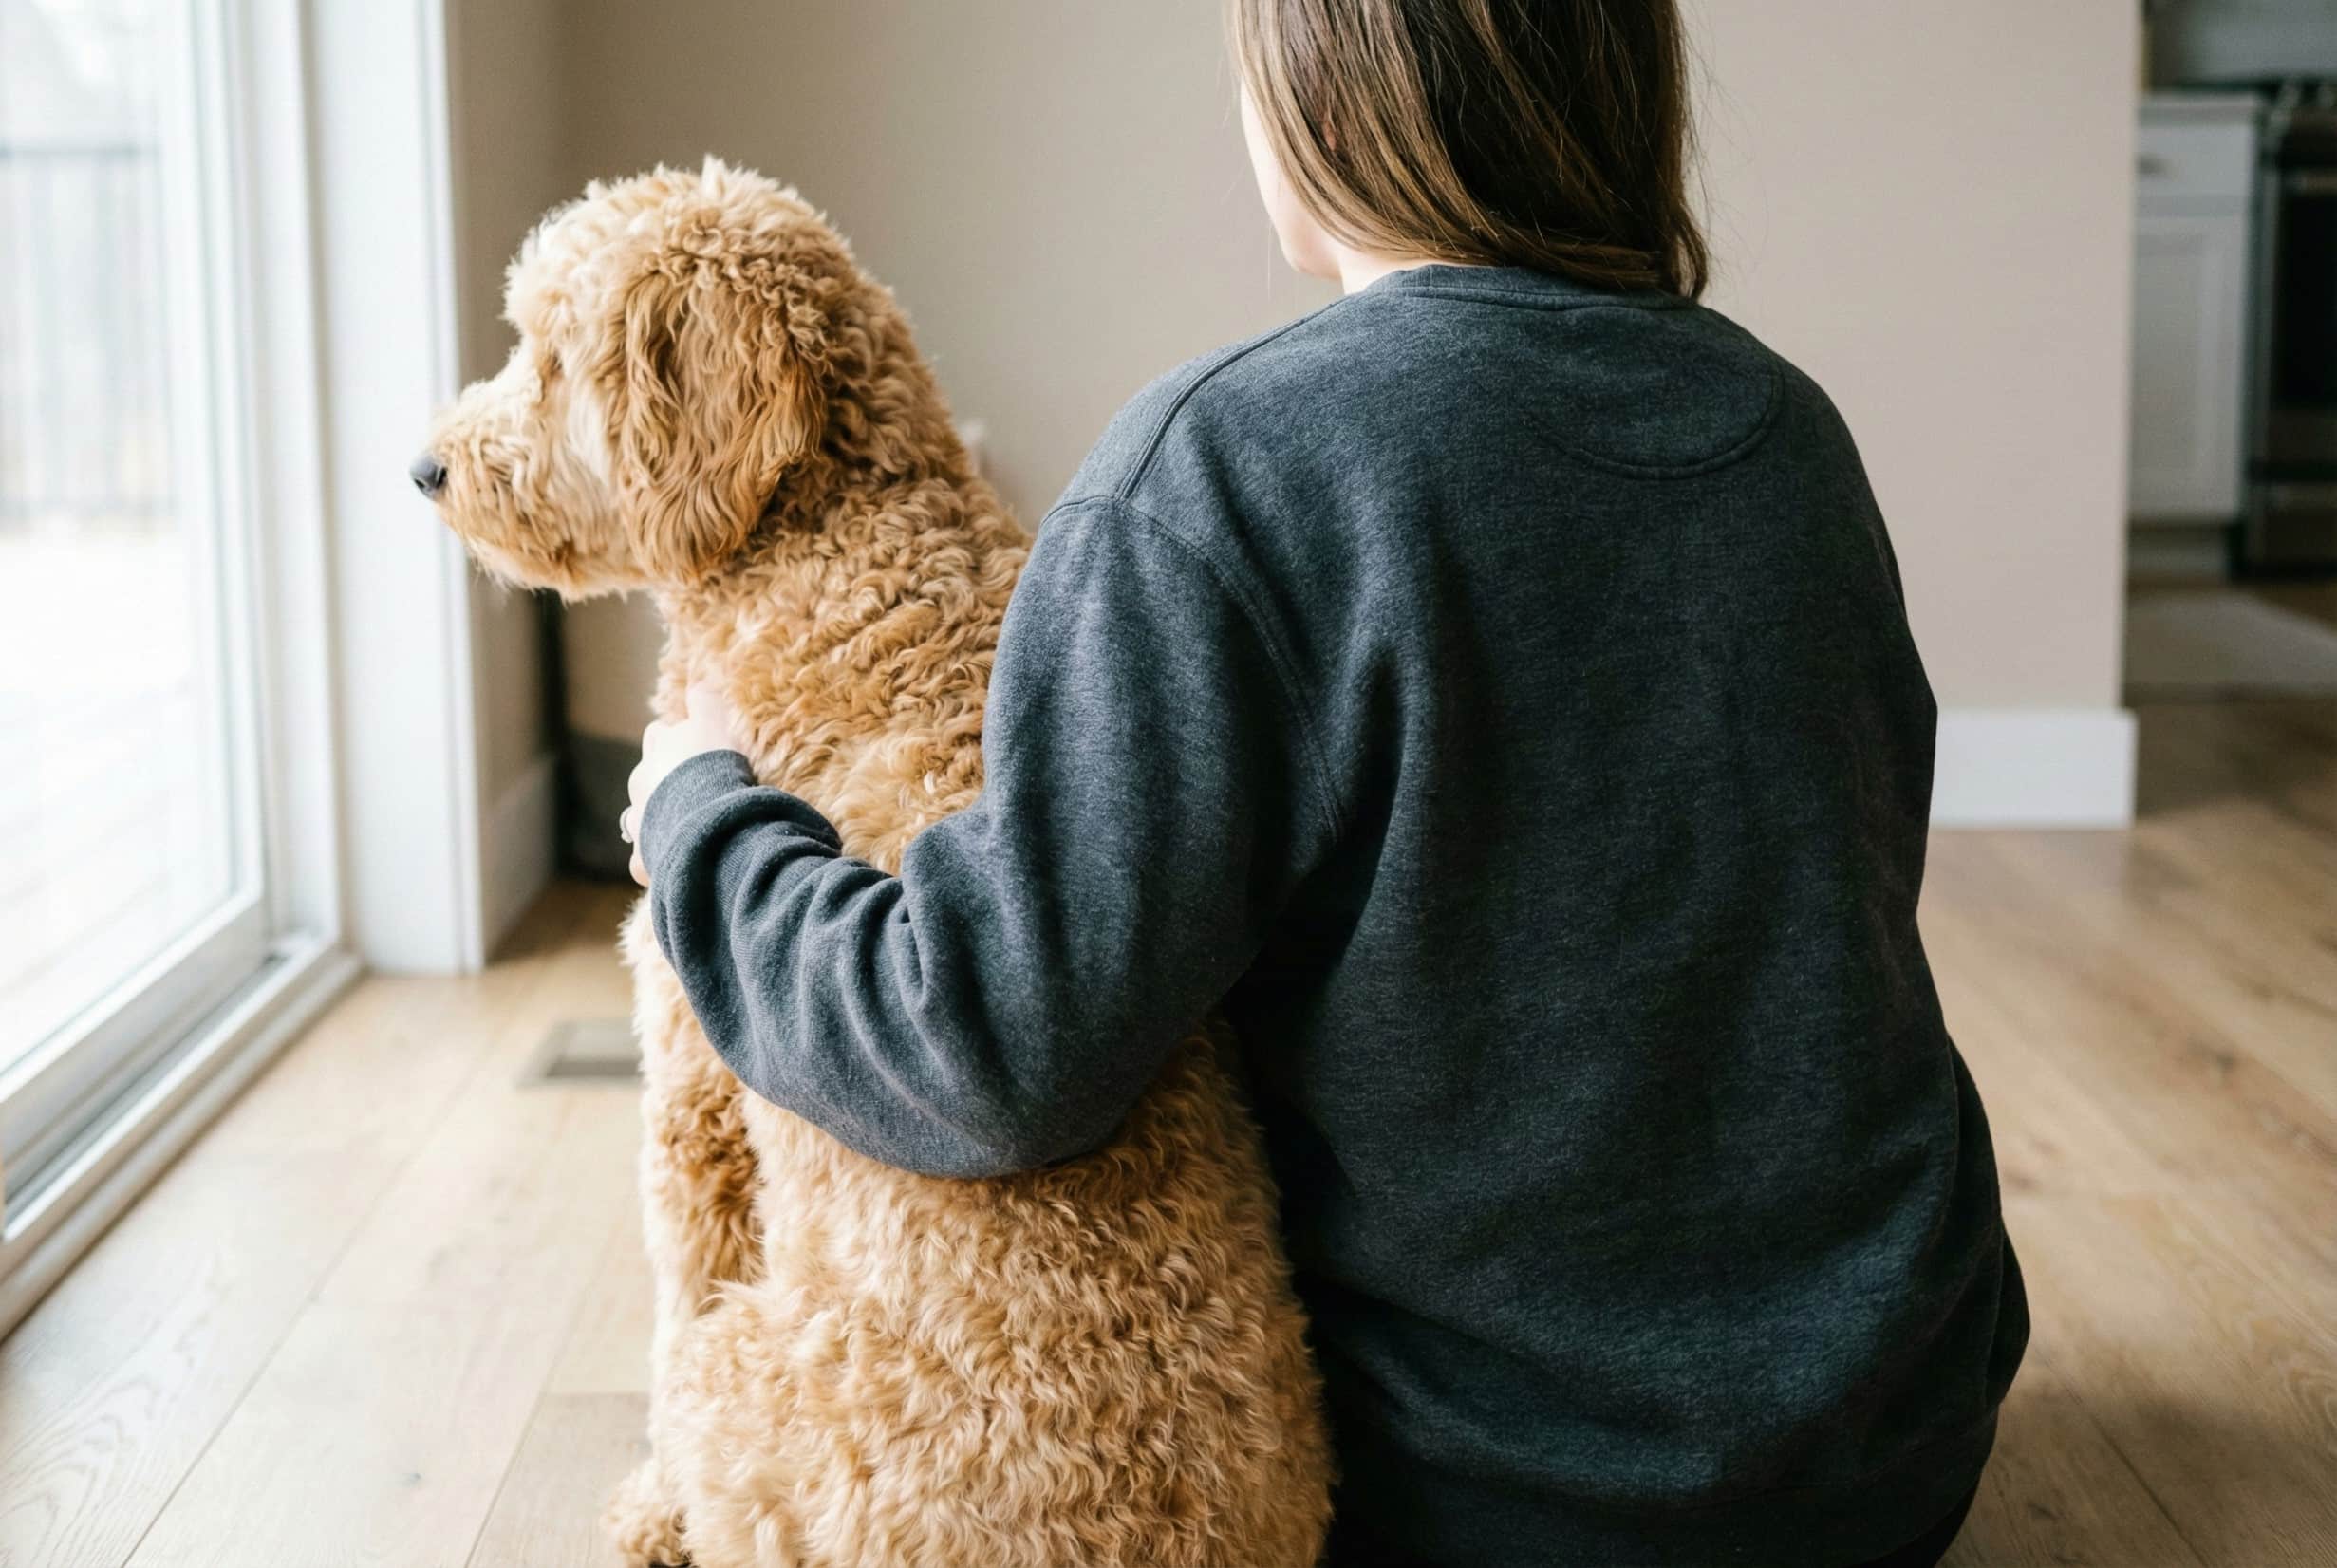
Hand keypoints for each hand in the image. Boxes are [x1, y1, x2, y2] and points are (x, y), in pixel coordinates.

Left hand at [622, 681, 745, 886]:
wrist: (706, 815)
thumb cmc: (712, 768)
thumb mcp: (713, 723)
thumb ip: (706, 701)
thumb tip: (699, 683)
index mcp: (658, 752)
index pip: (659, 736)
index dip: (675, 742)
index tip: (694, 750)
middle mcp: (642, 784)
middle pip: (646, 777)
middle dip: (662, 784)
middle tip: (691, 791)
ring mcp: (641, 823)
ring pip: (641, 820)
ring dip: (657, 822)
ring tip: (683, 828)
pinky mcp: (646, 859)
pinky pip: (645, 863)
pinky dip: (656, 863)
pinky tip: (674, 864)